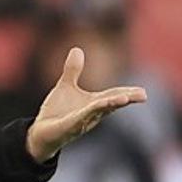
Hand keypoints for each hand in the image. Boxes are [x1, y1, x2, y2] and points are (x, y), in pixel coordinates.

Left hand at [26, 47, 146, 161]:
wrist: (39, 132)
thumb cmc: (56, 112)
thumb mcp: (65, 87)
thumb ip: (72, 70)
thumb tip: (77, 49)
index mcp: (93, 104)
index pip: (113, 96)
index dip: (128, 93)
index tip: (143, 92)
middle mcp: (91, 113)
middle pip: (112, 105)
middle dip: (126, 99)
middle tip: (143, 95)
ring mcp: (81, 121)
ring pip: (98, 111)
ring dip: (111, 104)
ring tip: (125, 98)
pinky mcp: (69, 126)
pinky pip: (80, 118)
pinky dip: (88, 112)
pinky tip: (96, 106)